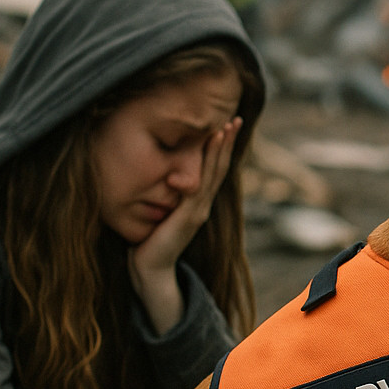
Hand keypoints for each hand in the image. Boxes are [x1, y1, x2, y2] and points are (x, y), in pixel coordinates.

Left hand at [129, 116, 242, 333]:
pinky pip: (202, 182)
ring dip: (222, 147)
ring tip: (228, 126)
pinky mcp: (190, 214)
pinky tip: (211, 145)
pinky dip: (209, 161)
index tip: (227, 127)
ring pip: (215, 172)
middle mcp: (203, 205)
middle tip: (237, 119)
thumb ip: (166, 199)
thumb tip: (161, 181)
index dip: (221, 150)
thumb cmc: (150, 244)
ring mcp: (199, 209)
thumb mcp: (160, 214)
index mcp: (197, 204)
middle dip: (228, 142)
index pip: (213, 171)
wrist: (150, 269)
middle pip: (220, 168)